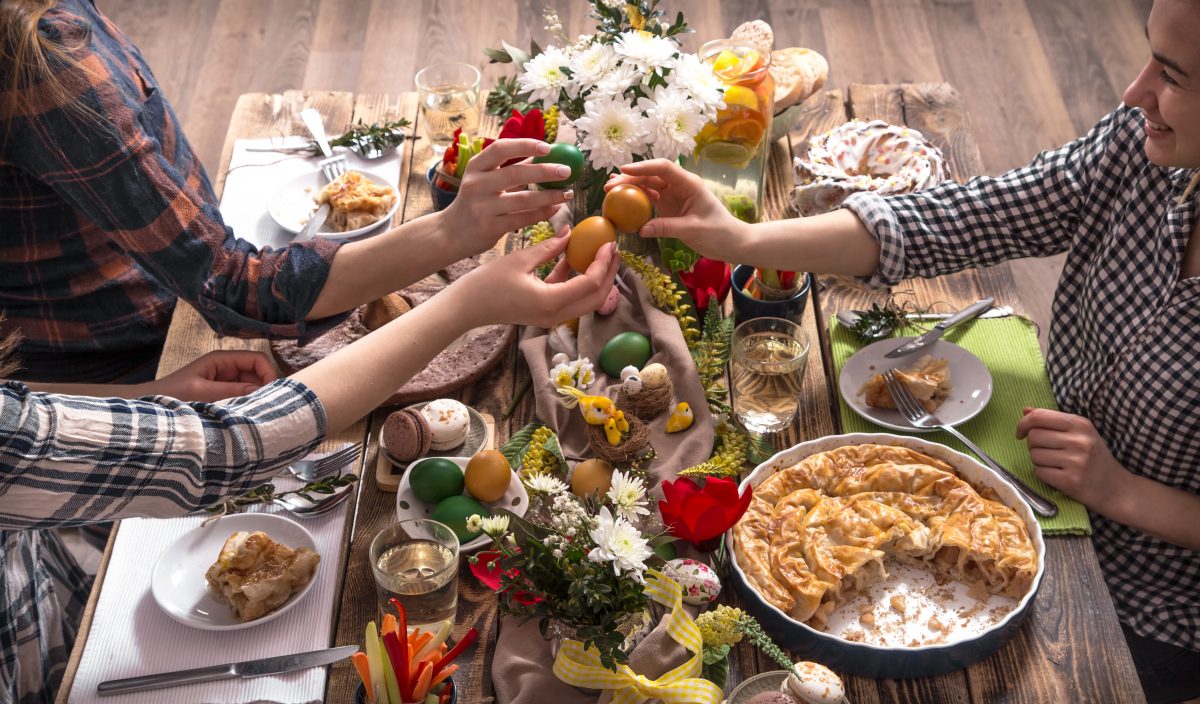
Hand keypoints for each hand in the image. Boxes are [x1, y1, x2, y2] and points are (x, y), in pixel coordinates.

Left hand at [144, 350, 278, 401]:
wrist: (152, 404)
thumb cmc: (171, 394)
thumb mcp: (201, 392)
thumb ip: (230, 391)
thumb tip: (260, 391)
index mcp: (222, 359)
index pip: (257, 359)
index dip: (269, 373)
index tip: (273, 392)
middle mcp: (228, 368)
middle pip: (258, 373)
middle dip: (266, 387)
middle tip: (270, 405)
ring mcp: (226, 382)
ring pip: (253, 387)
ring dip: (258, 397)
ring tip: (261, 412)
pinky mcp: (224, 396)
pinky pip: (243, 397)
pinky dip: (249, 404)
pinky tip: (250, 415)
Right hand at [439, 139, 575, 257]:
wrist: (451, 232)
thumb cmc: (476, 201)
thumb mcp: (485, 180)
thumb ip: (511, 167)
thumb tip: (543, 153)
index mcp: (475, 167)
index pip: (500, 148)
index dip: (525, 145)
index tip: (548, 147)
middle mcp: (476, 185)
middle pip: (516, 173)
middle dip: (545, 171)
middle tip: (567, 171)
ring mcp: (482, 207)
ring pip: (523, 199)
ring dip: (550, 196)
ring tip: (568, 193)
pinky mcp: (490, 227)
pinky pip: (522, 218)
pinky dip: (542, 213)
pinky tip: (555, 208)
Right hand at [448, 225, 619, 328]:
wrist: (467, 307)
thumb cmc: (488, 283)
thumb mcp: (520, 260)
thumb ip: (549, 247)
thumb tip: (571, 232)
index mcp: (551, 302)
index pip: (590, 283)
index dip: (603, 262)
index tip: (609, 243)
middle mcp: (555, 315)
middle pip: (596, 297)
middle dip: (609, 273)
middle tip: (613, 249)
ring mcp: (551, 317)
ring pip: (587, 300)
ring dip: (596, 278)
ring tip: (602, 253)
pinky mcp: (546, 314)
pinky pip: (570, 298)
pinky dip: (577, 280)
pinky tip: (574, 258)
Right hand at [607, 159, 749, 260]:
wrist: (731, 242)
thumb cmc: (718, 232)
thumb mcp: (693, 230)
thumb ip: (667, 228)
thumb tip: (641, 229)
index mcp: (689, 184)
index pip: (664, 169)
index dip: (643, 167)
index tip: (623, 170)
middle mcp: (680, 186)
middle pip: (651, 176)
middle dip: (630, 179)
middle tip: (609, 187)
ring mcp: (674, 196)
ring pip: (648, 187)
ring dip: (630, 188)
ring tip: (609, 190)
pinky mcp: (670, 207)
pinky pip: (650, 200)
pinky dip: (636, 201)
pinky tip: (622, 202)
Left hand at [1015, 407, 1130, 512]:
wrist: (1116, 488)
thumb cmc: (1094, 458)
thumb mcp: (1080, 433)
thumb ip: (1052, 420)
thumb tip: (1025, 410)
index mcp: (1080, 424)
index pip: (1039, 416)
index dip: (1023, 424)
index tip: (1021, 433)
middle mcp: (1079, 440)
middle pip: (1033, 436)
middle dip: (1033, 445)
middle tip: (1047, 452)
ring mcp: (1076, 461)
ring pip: (1034, 455)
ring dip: (1039, 461)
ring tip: (1056, 464)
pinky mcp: (1070, 480)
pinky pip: (1039, 472)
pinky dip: (1043, 475)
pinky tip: (1058, 475)